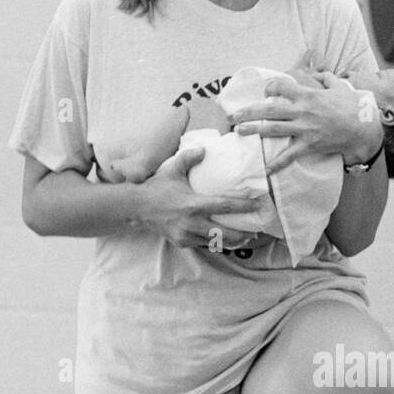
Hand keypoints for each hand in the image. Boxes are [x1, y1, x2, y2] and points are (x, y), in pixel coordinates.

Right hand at [116, 145, 267, 250]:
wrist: (136, 208)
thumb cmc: (156, 188)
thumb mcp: (172, 170)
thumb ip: (189, 157)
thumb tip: (204, 149)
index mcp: (194, 204)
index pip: (225, 206)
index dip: (244, 206)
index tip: (258, 205)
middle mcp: (192, 223)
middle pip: (225, 233)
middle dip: (243, 234)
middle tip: (256, 232)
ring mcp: (187, 235)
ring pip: (215, 242)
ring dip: (231, 241)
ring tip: (245, 238)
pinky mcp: (182, 243)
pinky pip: (203, 245)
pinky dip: (215, 243)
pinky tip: (223, 240)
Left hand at [230, 75, 382, 173]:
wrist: (363, 128)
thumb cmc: (352, 106)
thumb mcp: (339, 86)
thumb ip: (326, 78)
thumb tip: (320, 72)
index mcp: (307, 94)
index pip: (280, 86)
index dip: (270, 88)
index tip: (266, 92)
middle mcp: (302, 110)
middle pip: (269, 110)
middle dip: (249, 111)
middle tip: (233, 115)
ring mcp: (304, 129)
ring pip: (273, 129)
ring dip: (254, 130)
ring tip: (238, 131)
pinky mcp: (309, 145)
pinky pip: (289, 155)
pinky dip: (277, 163)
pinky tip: (266, 170)